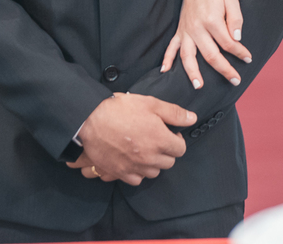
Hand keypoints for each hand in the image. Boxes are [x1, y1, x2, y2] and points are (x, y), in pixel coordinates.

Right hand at [69, 93, 193, 185]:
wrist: (90, 120)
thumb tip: (192, 118)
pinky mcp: (120, 172)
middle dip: (167, 151)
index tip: (169, 133)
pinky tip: (134, 160)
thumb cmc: (120, 109)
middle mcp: (149, 157)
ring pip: (154, 172)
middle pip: (169, 162)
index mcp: (159, 140)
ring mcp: (135, 167)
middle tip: (157, 139)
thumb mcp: (150, 104)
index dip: (177, 140)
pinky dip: (138, 172)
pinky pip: (137, 179)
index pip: (181, 149)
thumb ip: (174, 113)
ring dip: (154, 162)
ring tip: (145, 149)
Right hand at [161, 0, 250, 88]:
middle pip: (210, 54)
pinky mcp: (180, 31)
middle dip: (224, 69)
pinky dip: (167, 59)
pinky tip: (165, 72)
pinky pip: (171, 47)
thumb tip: (237, 38)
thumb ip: (235, 19)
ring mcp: (186, 30)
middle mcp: (196, 28)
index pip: (228, 43)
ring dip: (193, 72)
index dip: (240, 52)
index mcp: (211, 20)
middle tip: (236, 81)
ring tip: (199, 86)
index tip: (248, 58)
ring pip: (188, 56)